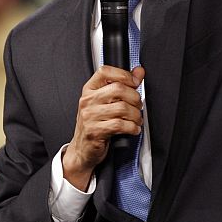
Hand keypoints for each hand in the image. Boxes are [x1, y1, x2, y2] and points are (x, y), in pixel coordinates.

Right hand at [62, 65, 143, 189]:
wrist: (82, 149)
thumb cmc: (95, 123)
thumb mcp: (105, 102)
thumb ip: (122, 85)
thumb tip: (139, 71)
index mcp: (89, 89)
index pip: (105, 72)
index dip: (124, 74)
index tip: (135, 82)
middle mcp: (87, 101)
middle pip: (118, 89)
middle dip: (135, 98)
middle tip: (138, 106)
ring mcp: (89, 116)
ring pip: (122, 108)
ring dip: (136, 115)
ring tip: (136, 119)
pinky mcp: (95, 131)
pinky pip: (120, 125)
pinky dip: (132, 127)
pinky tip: (133, 129)